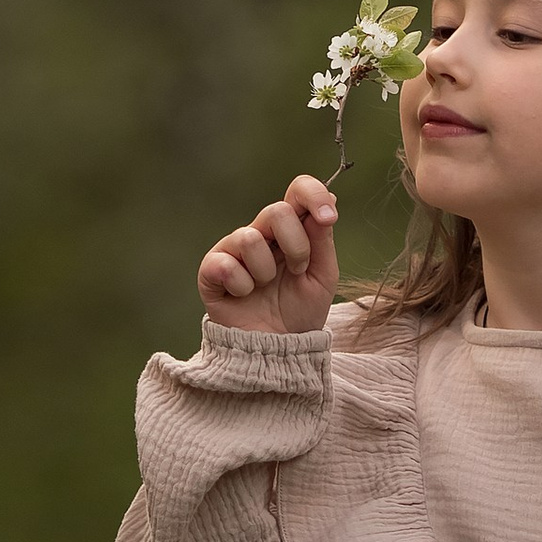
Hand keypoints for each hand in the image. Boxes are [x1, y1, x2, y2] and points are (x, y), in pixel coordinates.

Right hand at [197, 175, 340, 334]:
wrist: (275, 352)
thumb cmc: (299, 311)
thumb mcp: (322, 276)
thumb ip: (322, 239)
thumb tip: (330, 198)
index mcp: (291, 229)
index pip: (298, 190)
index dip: (314, 195)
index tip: (329, 218)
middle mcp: (260, 232)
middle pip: (277, 210)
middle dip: (296, 247)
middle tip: (297, 270)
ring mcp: (233, 249)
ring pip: (250, 238)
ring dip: (266, 271)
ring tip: (266, 287)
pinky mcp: (211, 269)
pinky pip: (225, 264)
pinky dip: (241, 285)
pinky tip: (243, 295)